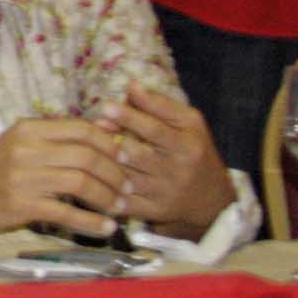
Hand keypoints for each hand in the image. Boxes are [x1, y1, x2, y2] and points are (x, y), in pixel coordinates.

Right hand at [0, 116, 129, 236]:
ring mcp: (23, 178)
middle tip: (128, 188)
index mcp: (29, 129)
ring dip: (108, 198)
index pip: (83, 129)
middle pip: (87, 156)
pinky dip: (92, 223)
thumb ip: (56, 139)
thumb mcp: (19, 142)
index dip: (111, 145)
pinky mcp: (21, 205)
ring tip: (119, 208)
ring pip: (81, 183)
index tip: (126, 159)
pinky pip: (67, 213)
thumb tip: (106, 133)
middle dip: (116, 174)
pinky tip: (105, 228)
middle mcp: (27, 149)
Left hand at [97, 86, 234, 237]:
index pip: (156, 131)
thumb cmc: (195, 151)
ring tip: (85, 149)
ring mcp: (163, 194)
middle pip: (139, 157)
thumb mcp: (189, 124)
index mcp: (187, 147)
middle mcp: (176, 172)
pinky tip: (87, 177)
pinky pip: (122, 202)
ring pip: (126, 179)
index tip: (106, 106)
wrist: (212, 200)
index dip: (130, 118)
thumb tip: (131, 85)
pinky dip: (104, 190)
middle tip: (93, 127)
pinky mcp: (151, 212)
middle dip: (113, 141)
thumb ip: (160, 105)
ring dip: (103, 165)